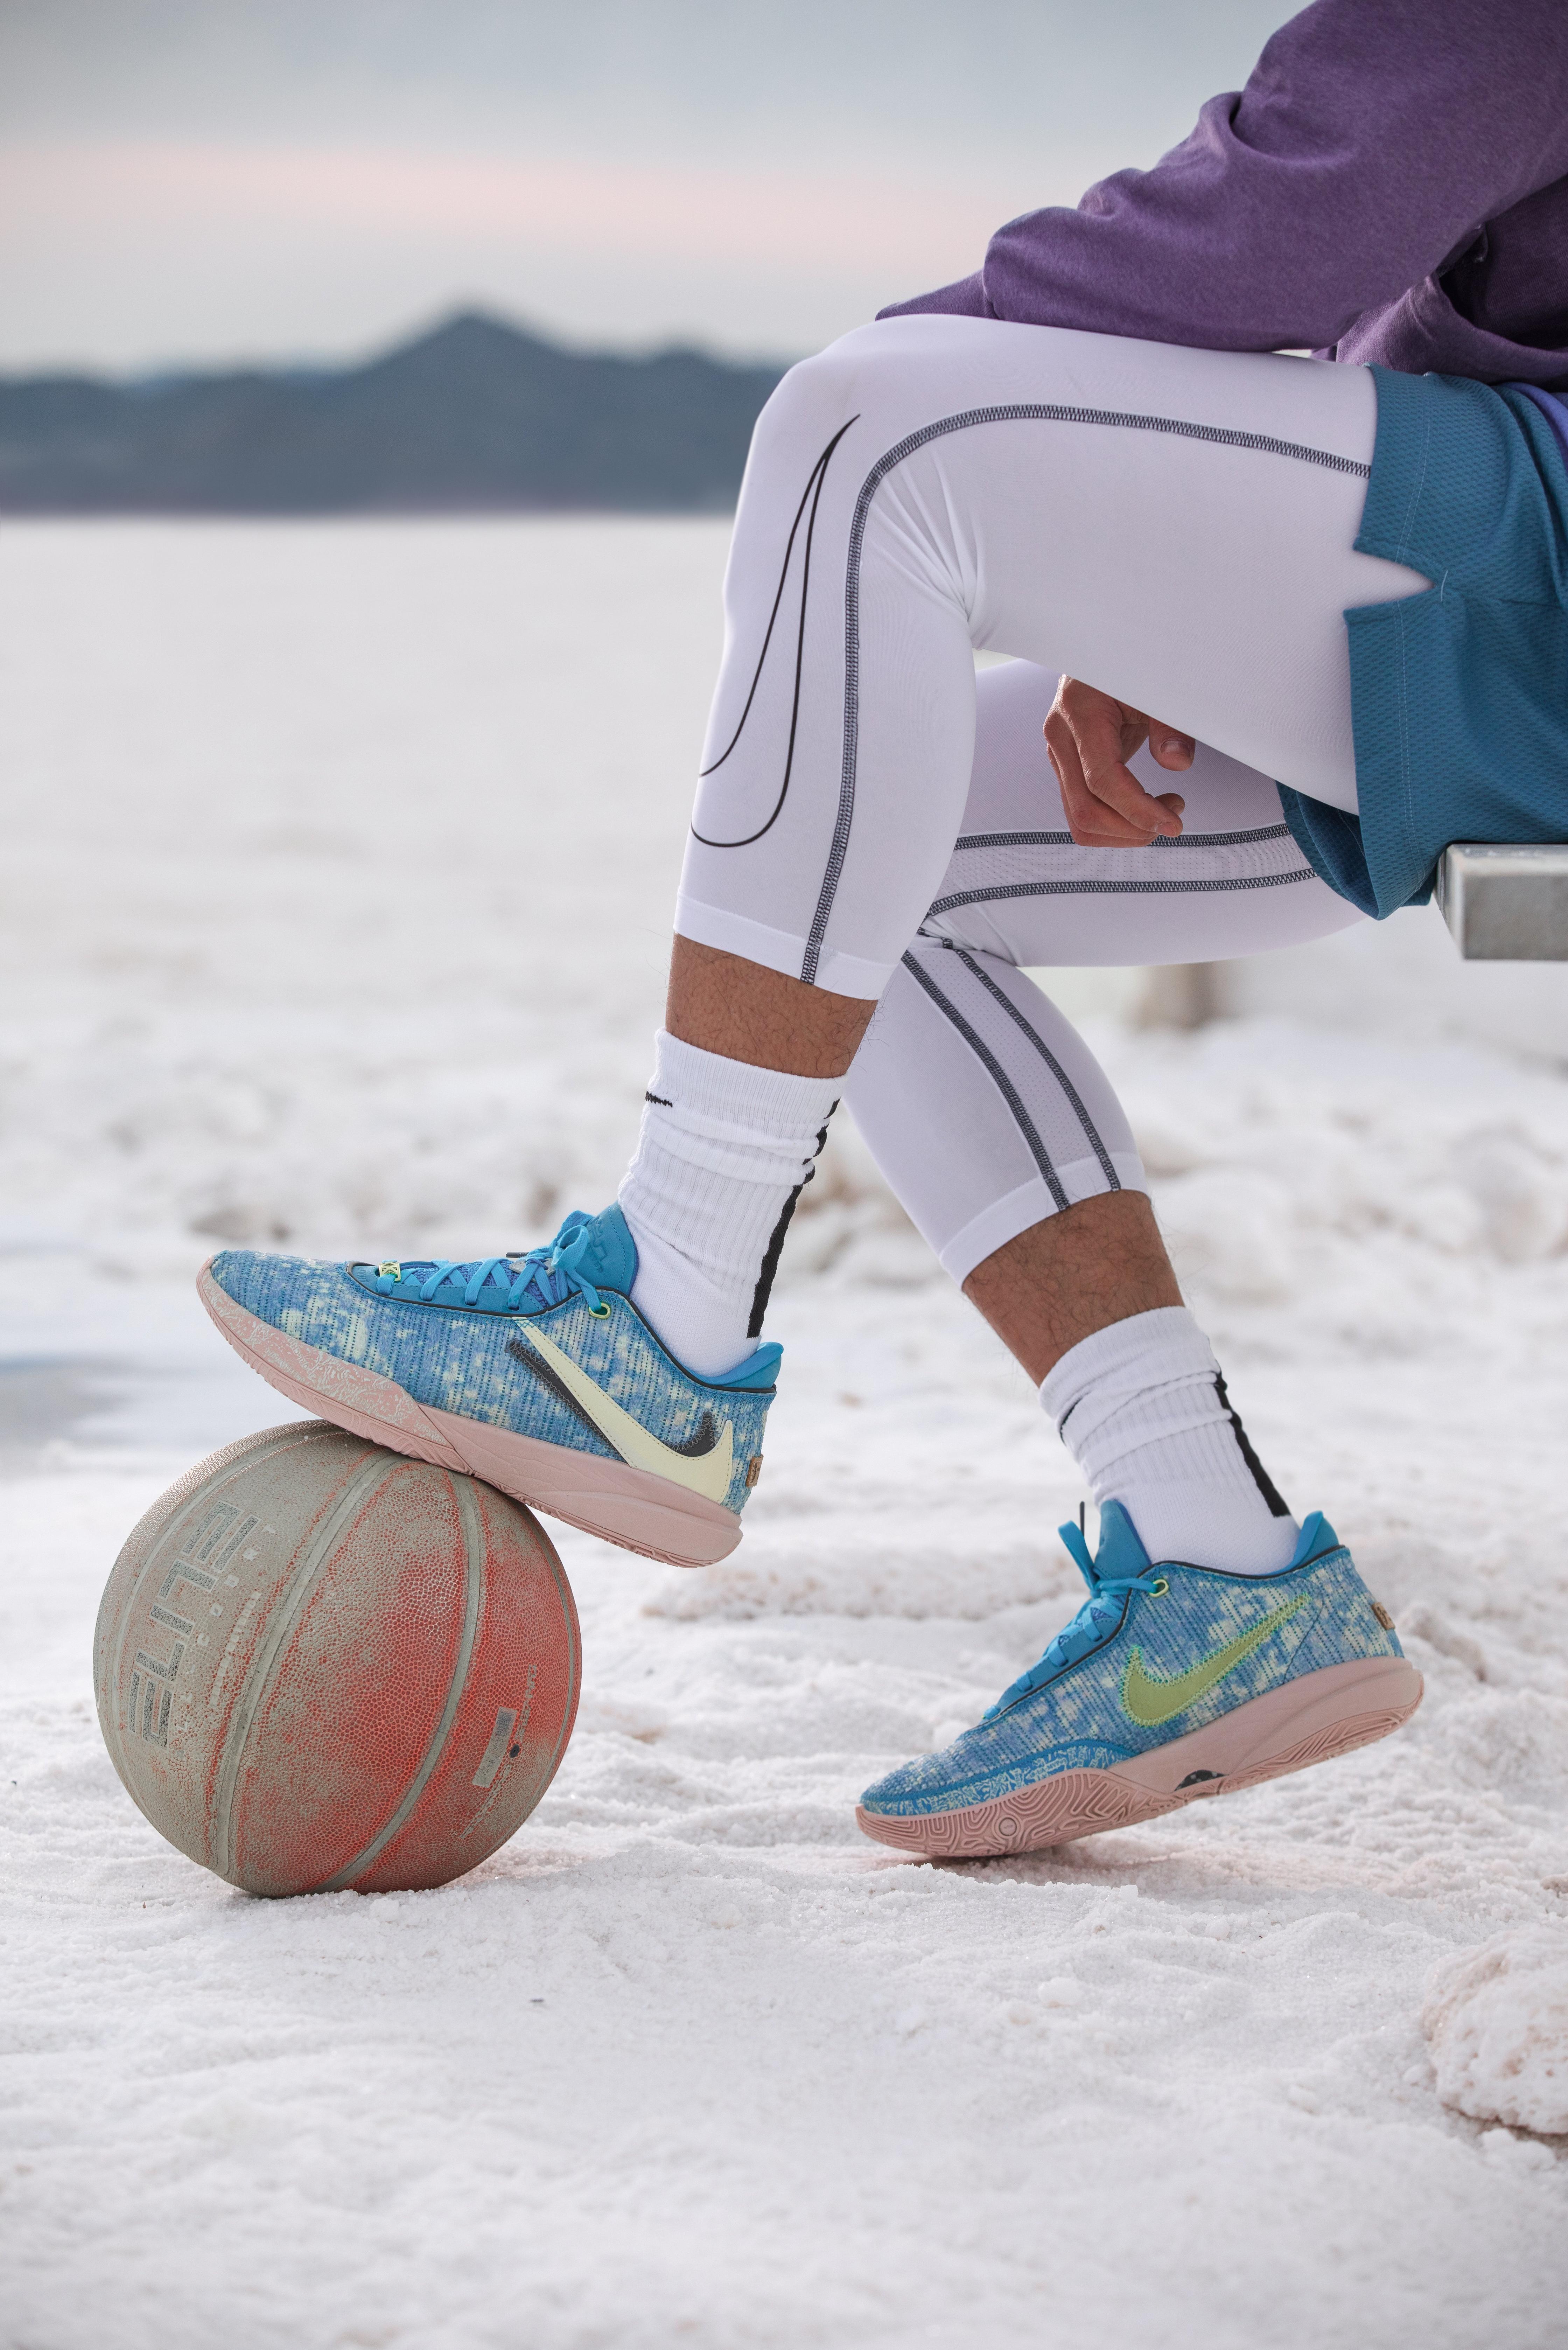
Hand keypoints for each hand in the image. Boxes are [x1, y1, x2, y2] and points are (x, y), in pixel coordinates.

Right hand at [1044, 678, 1193, 846]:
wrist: (1099, 651)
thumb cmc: (1126, 663)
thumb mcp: (1156, 684)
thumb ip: (1170, 723)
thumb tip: (1177, 762)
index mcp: (1080, 714)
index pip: (1102, 781)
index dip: (1138, 811)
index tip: (1171, 823)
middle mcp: (1061, 739)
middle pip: (1086, 811)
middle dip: (1132, 829)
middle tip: (1170, 820)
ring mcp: (1059, 755)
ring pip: (1080, 819)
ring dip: (1123, 830)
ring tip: (1160, 812)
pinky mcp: (1067, 766)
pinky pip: (1083, 808)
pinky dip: (1115, 820)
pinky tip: (1142, 806)